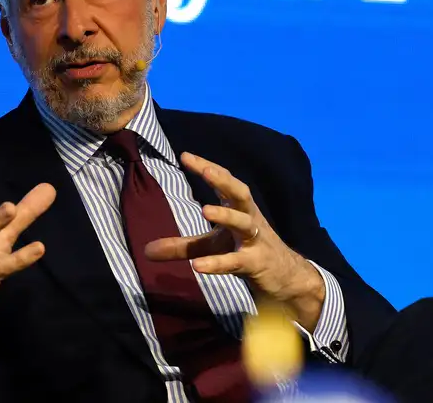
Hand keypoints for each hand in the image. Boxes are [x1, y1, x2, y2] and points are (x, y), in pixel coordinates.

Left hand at [145, 152, 325, 329]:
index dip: (207, 167)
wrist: (286, 277)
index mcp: (239, 209)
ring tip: (205, 209)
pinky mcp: (257, 264)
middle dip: (225, 181)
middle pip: (241, 193)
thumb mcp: (213, 247)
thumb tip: (146, 250)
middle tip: (207, 170)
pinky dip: (218, 263)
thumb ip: (182, 246)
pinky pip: (237, 262)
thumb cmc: (247, 253)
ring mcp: (256, 241)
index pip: (224, 182)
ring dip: (227, 216)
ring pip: (245, 223)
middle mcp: (250, 219)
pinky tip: (199, 266)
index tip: (185, 155)